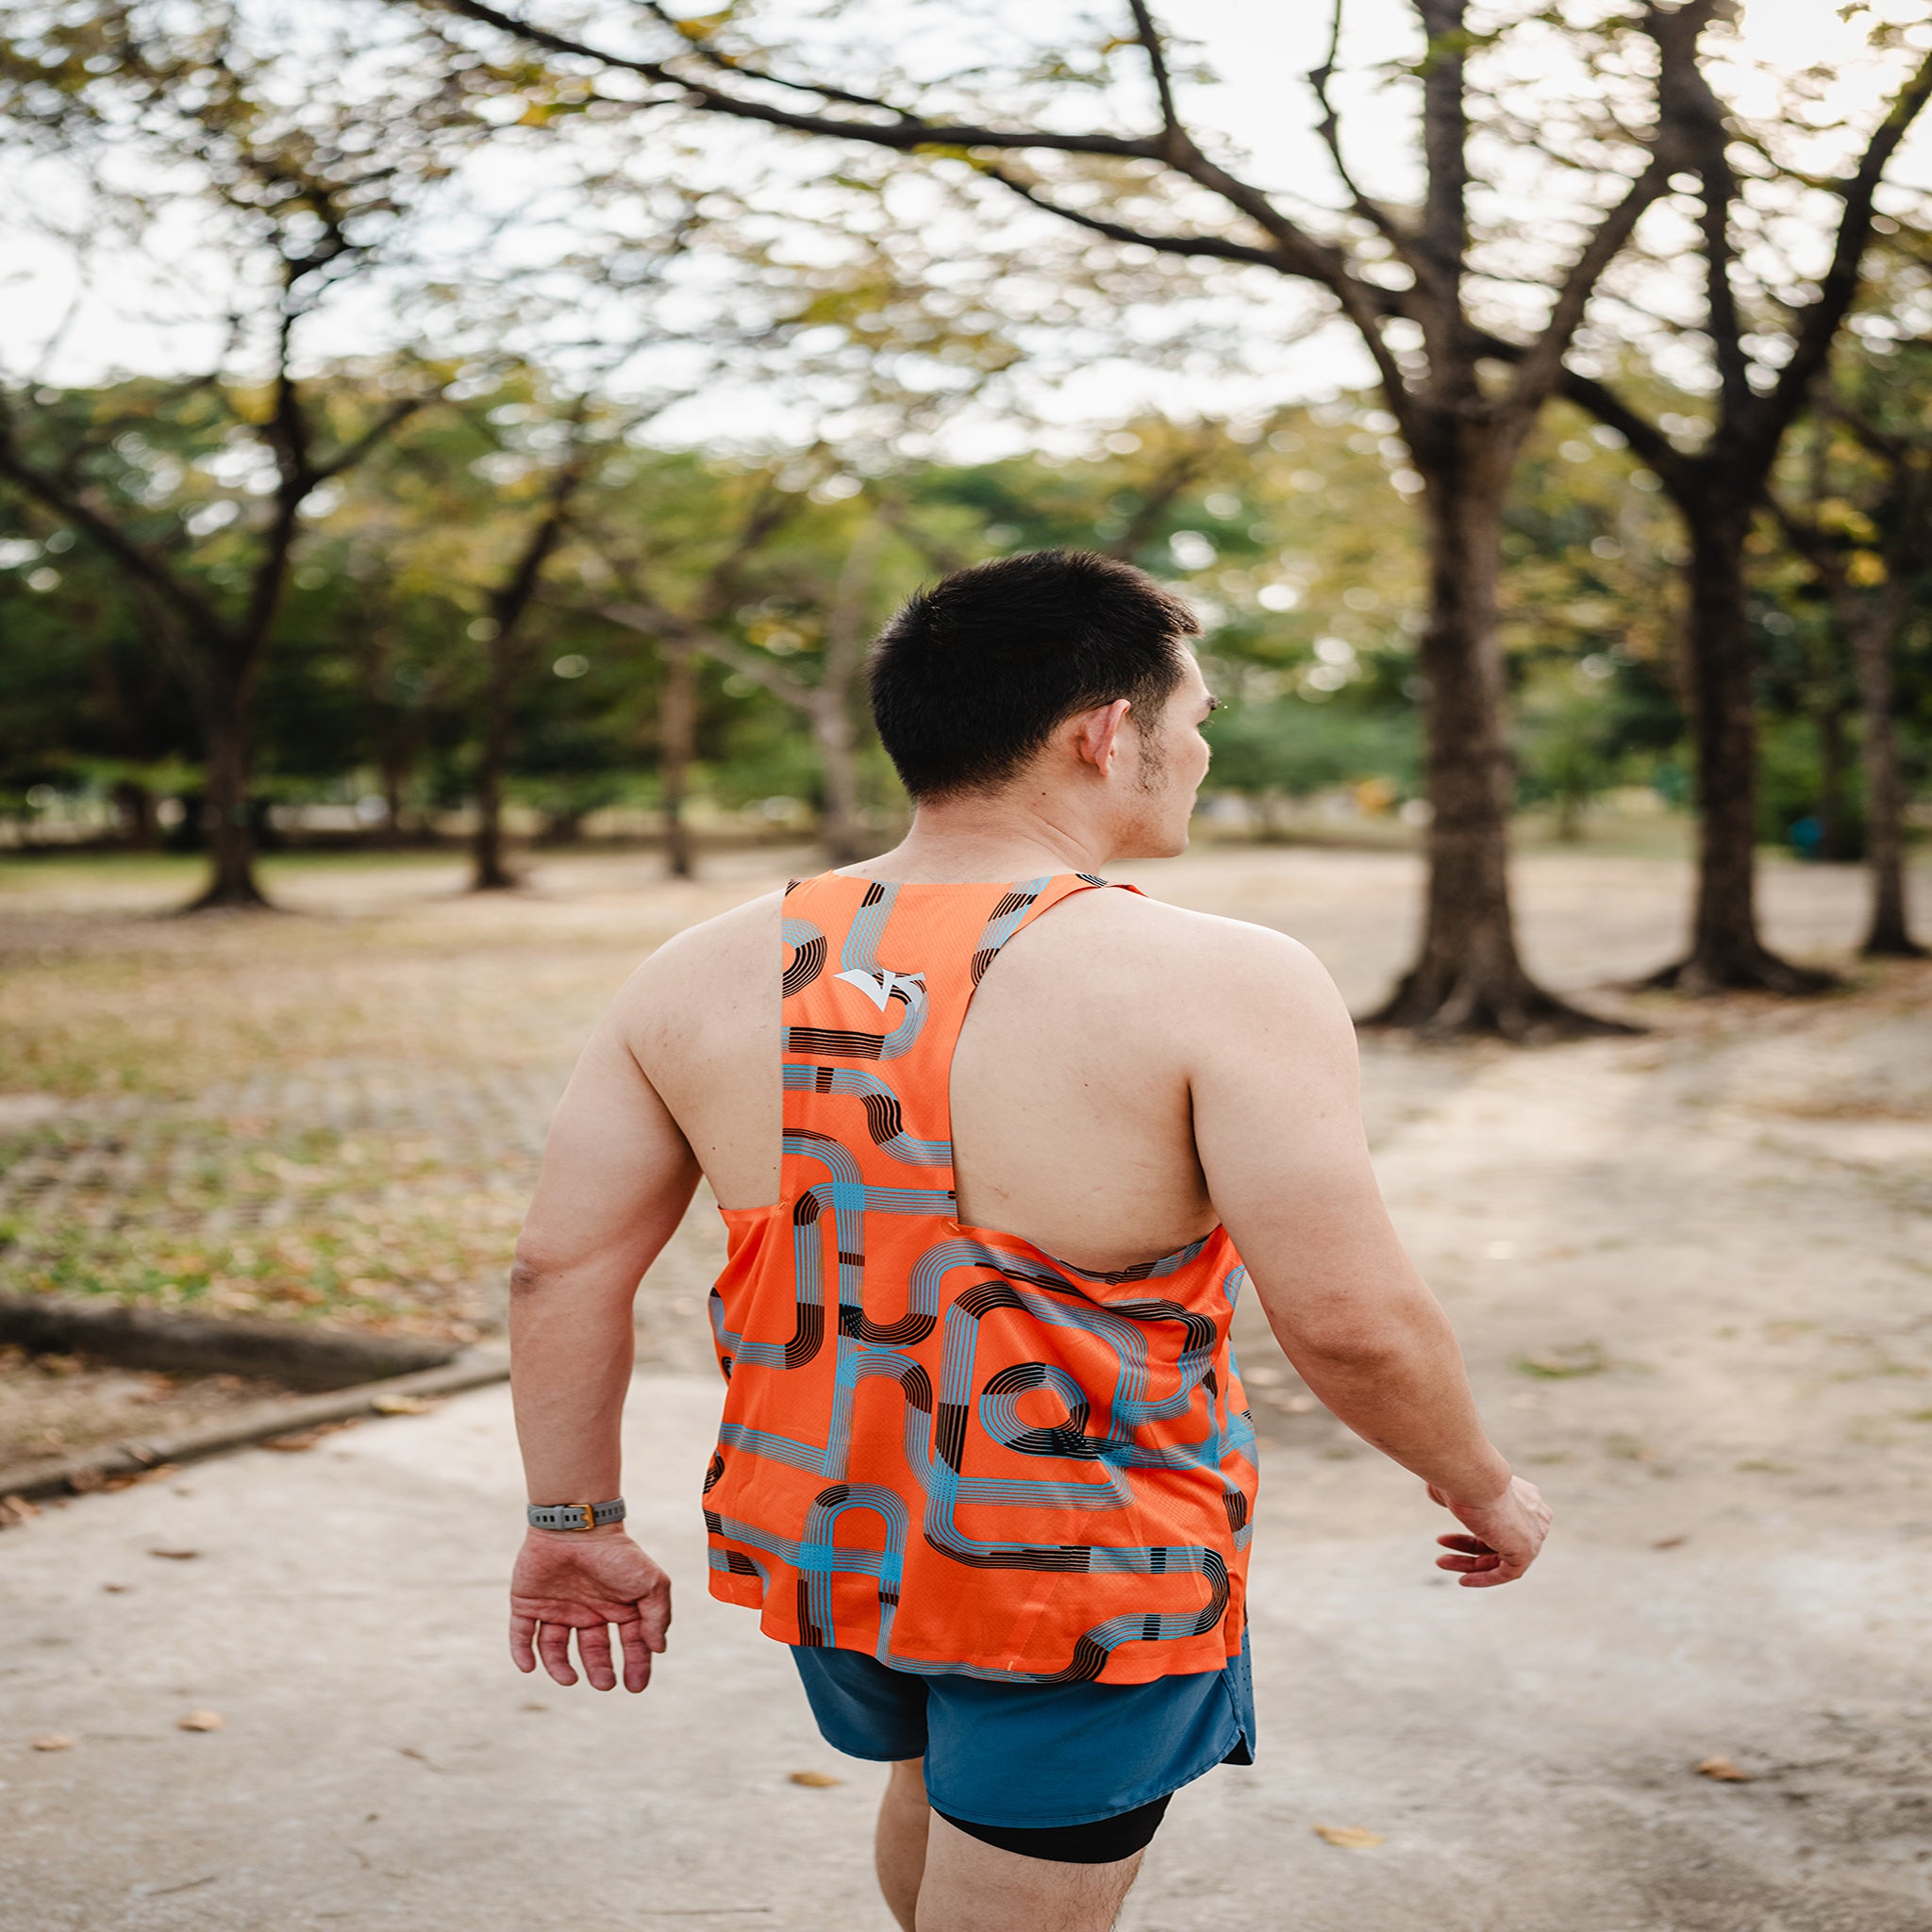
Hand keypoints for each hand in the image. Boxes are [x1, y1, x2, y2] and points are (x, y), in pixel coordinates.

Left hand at [509, 1528, 671, 1691]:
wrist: (576, 1526)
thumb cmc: (617, 1553)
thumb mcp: (651, 1583)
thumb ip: (658, 1617)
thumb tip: (658, 1650)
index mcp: (616, 1606)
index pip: (629, 1643)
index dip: (635, 1665)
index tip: (635, 1686)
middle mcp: (587, 1610)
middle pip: (592, 1650)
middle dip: (599, 1670)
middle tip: (604, 1683)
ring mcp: (556, 1607)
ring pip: (554, 1648)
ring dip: (559, 1668)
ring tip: (569, 1679)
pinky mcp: (527, 1602)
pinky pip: (521, 1635)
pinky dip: (521, 1653)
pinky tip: (529, 1667)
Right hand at [1428, 1474, 1550, 1587]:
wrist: (1475, 1478)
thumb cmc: (1462, 1476)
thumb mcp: (1456, 1482)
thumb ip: (1452, 1492)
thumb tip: (1436, 1493)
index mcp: (1523, 1494)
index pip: (1501, 1521)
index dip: (1471, 1531)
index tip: (1446, 1536)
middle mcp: (1533, 1514)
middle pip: (1498, 1540)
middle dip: (1466, 1546)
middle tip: (1440, 1543)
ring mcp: (1533, 1534)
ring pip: (1500, 1557)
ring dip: (1469, 1564)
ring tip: (1440, 1562)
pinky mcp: (1527, 1551)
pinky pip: (1506, 1573)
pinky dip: (1484, 1578)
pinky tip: (1462, 1579)